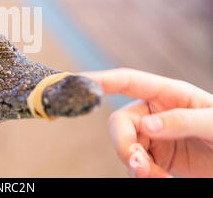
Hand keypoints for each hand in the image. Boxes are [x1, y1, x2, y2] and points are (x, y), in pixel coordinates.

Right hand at [85, 68, 212, 177]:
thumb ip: (182, 120)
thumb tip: (147, 125)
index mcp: (169, 94)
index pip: (128, 81)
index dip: (101, 79)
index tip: (77, 81)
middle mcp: (155, 113)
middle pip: (120, 122)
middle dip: (124, 144)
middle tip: (137, 164)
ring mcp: (153, 137)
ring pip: (125, 147)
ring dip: (136, 165)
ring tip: (159, 177)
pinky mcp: (154, 158)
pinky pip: (135, 165)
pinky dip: (144, 175)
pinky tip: (162, 179)